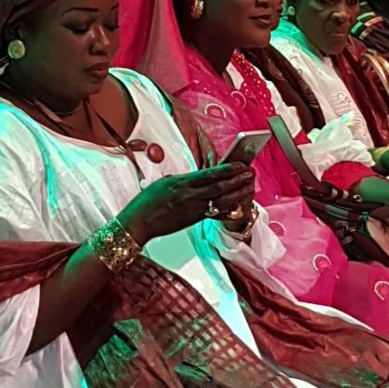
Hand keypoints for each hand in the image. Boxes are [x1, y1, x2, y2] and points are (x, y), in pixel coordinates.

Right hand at [117, 164, 255, 244]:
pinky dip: (227, 210)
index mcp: (181, 182)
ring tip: (249, 187)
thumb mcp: (164, 183)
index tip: (240, 164)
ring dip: (237, 194)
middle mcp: (188, 195)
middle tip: (250, 173)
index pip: (210, 173)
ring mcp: (192, 209)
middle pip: (219, 186)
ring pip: (220, 201)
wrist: (138, 223)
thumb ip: (183, 180)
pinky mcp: (192, 220)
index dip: (228, 168)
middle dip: (237, 179)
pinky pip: (214, 214)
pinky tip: (238, 207)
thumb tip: (198, 177)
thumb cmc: (146, 203)